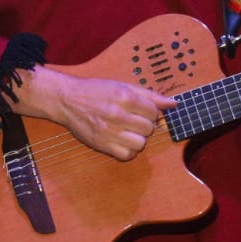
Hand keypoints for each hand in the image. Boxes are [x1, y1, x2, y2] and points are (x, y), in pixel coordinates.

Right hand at [13, 67, 176, 160]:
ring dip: (137, 138)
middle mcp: (117, 115)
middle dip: (144, 125)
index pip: (153, 112)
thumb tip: (173, 103)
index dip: (150, 112)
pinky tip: (122, 140)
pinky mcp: (102, 145)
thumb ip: (149, 95)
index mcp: (124, 97)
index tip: (142, 111)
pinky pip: (127, 155)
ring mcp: (109, 131)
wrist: (67, 100)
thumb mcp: (122, 86)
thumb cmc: (96, 91)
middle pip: (148, 128)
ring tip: (127, 131)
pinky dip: (128, 150)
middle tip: (133, 120)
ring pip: (140, 143)